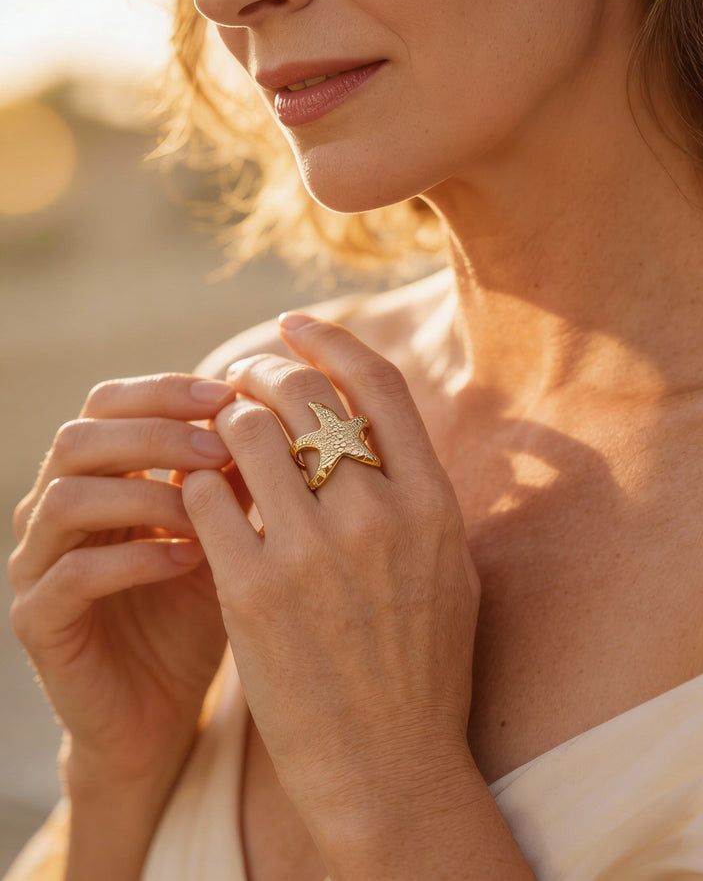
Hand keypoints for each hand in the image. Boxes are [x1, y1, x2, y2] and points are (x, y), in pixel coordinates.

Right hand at [9, 374, 236, 792]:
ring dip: (145, 495)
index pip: (107, 404)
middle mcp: (54, 509)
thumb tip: (268, 417)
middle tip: (220, 446)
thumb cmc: (194, 611)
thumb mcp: (222, 536)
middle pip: (79, 437)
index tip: (228, 392)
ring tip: (207, 513)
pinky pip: (71, 574)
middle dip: (155, 433)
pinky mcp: (37, 621)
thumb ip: (232, 482)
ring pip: (66, 497)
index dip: (164, 390)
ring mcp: (37, 564)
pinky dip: (134, 558)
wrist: (159, 710)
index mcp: (96, 476)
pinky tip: (189, 560)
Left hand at [183, 316, 480, 862]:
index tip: (295, 325)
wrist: (389, 765)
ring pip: (246, 433)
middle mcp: (378, 516)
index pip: (377, 385)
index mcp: (431, 504)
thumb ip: (418, 493)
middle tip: (239, 382)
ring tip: (215, 441)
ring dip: (223, 426)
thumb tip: (376, 429)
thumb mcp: (448, 568)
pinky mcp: (253, 592)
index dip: (331, 341)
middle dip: (262, 373)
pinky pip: (206, 497)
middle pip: (303, 395)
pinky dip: (196, 485)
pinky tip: (198, 497)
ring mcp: (314, 554)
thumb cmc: (422, 668)